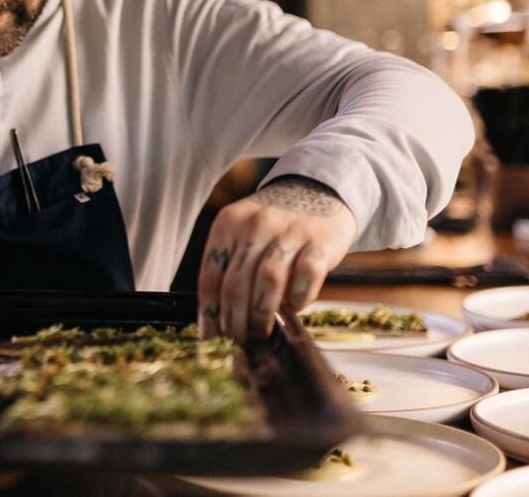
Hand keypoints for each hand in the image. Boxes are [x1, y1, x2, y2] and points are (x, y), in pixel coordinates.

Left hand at [198, 175, 356, 341]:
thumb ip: (229, 265)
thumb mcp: (242, 231)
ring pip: (267, 281)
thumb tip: (214, 318)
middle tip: (238, 340)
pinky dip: (298, 298)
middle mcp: (255, 225)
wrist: (317, 189)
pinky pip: (307, 276)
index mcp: (228, 223)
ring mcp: (288, 231)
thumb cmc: (273, 223)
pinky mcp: (320, 240)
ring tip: (260, 331)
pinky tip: (293, 308)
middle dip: (234, 319)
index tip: (210, 336)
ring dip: (261, 313)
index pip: (210, 273)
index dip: (208, 310)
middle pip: (236, 282)